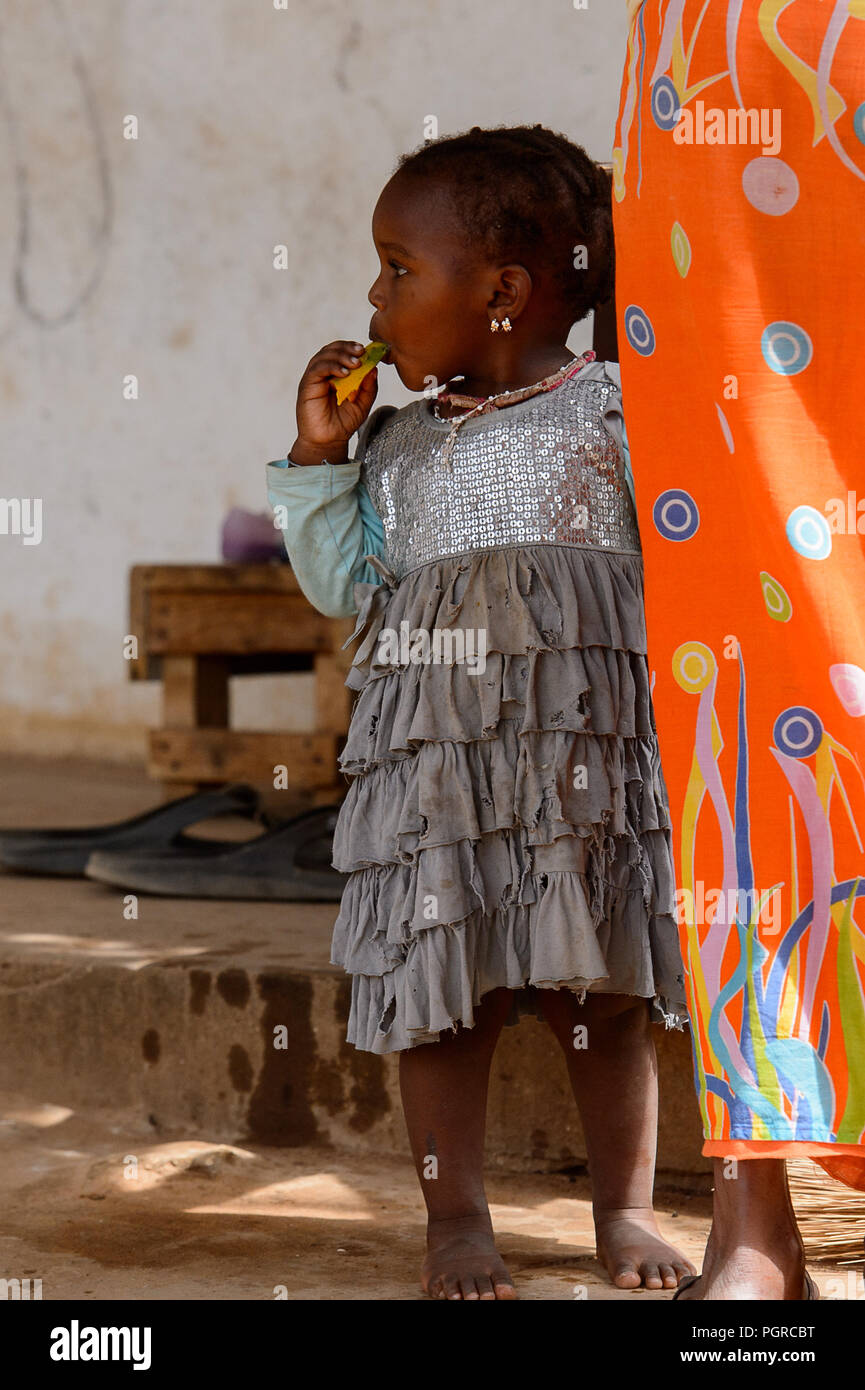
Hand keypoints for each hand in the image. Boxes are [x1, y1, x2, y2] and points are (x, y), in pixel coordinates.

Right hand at [291, 340, 379, 463]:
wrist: (328, 442)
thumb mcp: (362, 404)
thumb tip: (374, 369)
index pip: (341, 352)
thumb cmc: (343, 424)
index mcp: (335, 374)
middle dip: (347, 347)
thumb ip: (368, 387)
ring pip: (324, 356)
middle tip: (361, 351)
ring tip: (356, 363)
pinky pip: (317, 369)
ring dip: (341, 356)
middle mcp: (323, 373)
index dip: (352, 348)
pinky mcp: (307, 386)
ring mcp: (314, 378)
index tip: (367, 350)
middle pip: (331, 349)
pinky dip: (332, 367)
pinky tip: (345, 373)